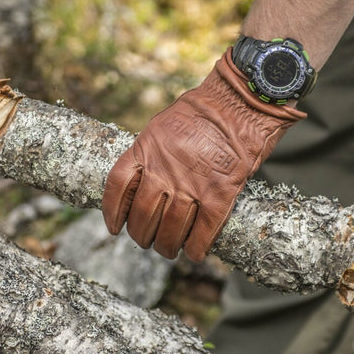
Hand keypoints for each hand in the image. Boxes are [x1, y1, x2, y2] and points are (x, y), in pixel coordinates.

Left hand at [102, 49, 304, 260]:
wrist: (241, 101)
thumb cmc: (206, 109)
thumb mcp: (163, 124)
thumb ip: (151, 152)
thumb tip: (145, 180)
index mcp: (146, 149)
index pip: (117, 186)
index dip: (112, 212)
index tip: (114, 227)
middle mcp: (163, 170)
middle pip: (142, 215)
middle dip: (142, 235)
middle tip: (147, 241)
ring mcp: (191, 184)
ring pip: (170, 229)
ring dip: (167, 246)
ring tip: (169, 250)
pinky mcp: (219, 193)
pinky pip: (203, 231)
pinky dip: (197, 247)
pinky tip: (196, 253)